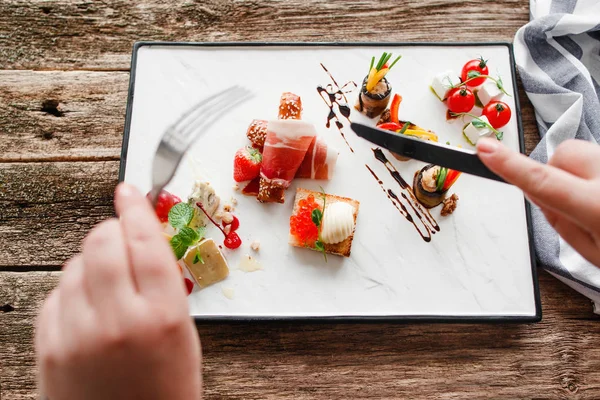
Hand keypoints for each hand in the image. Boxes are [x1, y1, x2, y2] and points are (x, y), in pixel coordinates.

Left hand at [35, 183, 200, 399]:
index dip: (136, 208)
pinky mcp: (50, 348)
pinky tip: (89, 310)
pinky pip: (55, 295)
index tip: (129, 191)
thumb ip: (162, 284)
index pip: (146, 240)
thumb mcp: (184, 334)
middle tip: (121, 237)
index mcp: (163, 316)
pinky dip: (71, 291)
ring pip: (75, 263)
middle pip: (103, 241)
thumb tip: (139, 239)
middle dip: (112, 231)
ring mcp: (78, 334)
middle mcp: (118, 320)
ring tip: (108, 288)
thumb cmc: (167, 389)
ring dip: (92, 262)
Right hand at [477, 138, 599, 266]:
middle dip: (557, 172)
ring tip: (595, 202)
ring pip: (584, 154)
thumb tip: (541, 196)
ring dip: (581, 174)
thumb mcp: (594, 252)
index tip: (484, 150)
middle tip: (572, 203)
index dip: (508, 164)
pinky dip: (596, 175)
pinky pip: (599, 159)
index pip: (541, 181)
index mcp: (598, 207)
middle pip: (563, 155)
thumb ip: (560, 222)